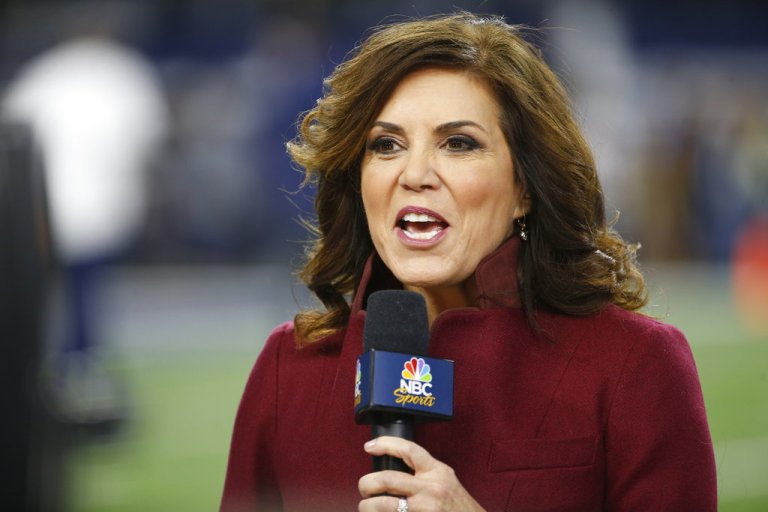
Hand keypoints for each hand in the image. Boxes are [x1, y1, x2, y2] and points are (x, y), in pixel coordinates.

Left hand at [358, 436, 485, 511]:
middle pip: (388, 479)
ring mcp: (425, 509)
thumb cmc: (457, 506)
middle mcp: (431, 489)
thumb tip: (392, 471)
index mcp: (437, 472)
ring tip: (366, 507)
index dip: (386, 444)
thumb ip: (424, 473)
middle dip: (367, 483)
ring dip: (367, 506)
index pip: (409, 449)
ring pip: (384, 504)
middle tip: (364, 488)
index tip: (369, 446)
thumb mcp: (445, 480)